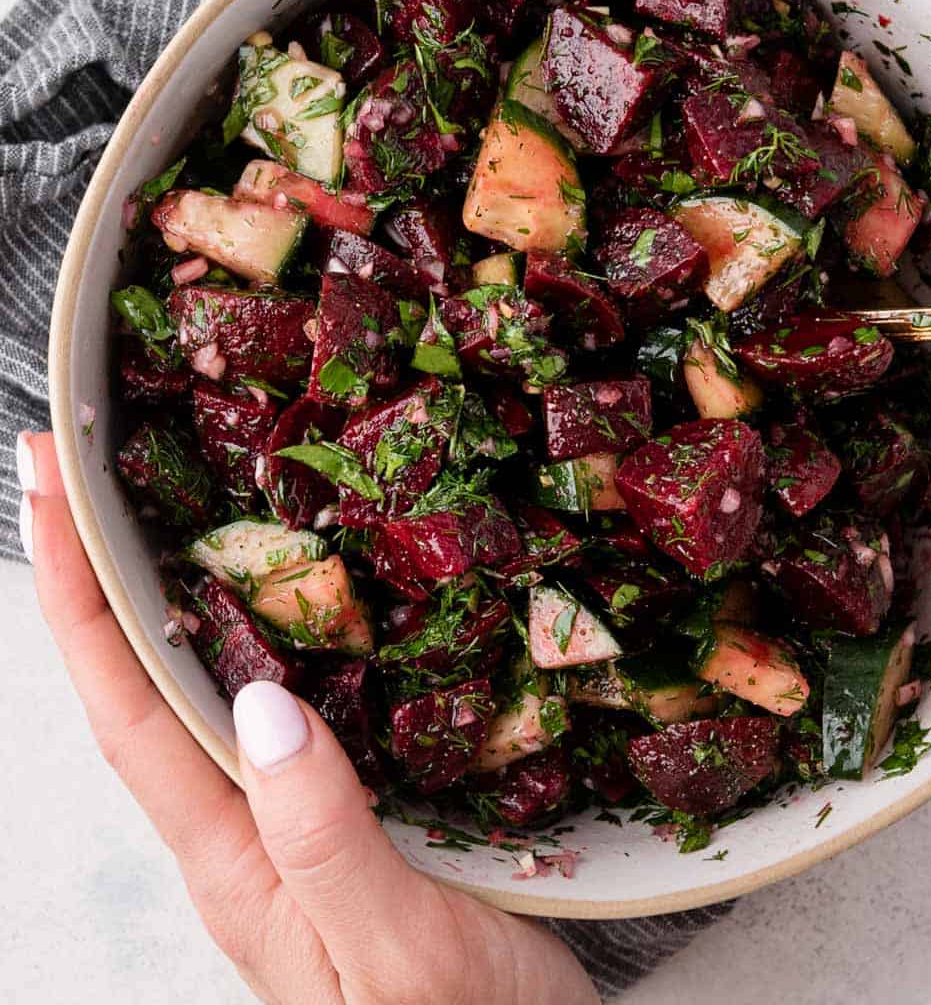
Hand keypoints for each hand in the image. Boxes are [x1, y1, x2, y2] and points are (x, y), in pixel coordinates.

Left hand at [19, 432, 597, 1004]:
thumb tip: (263, 705)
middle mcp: (246, 838)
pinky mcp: (343, 824)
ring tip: (162, 508)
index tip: (47, 489)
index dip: (79, 600)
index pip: (132, 713)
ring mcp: (291, 832)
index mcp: (238, 863)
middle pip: (147, 688)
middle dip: (101, 574)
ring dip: (171, 598)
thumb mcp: (399, 951)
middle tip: (84, 462)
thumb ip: (326, 838)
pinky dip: (260, 640)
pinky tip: (288, 606)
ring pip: (208, 695)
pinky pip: (280, 711)